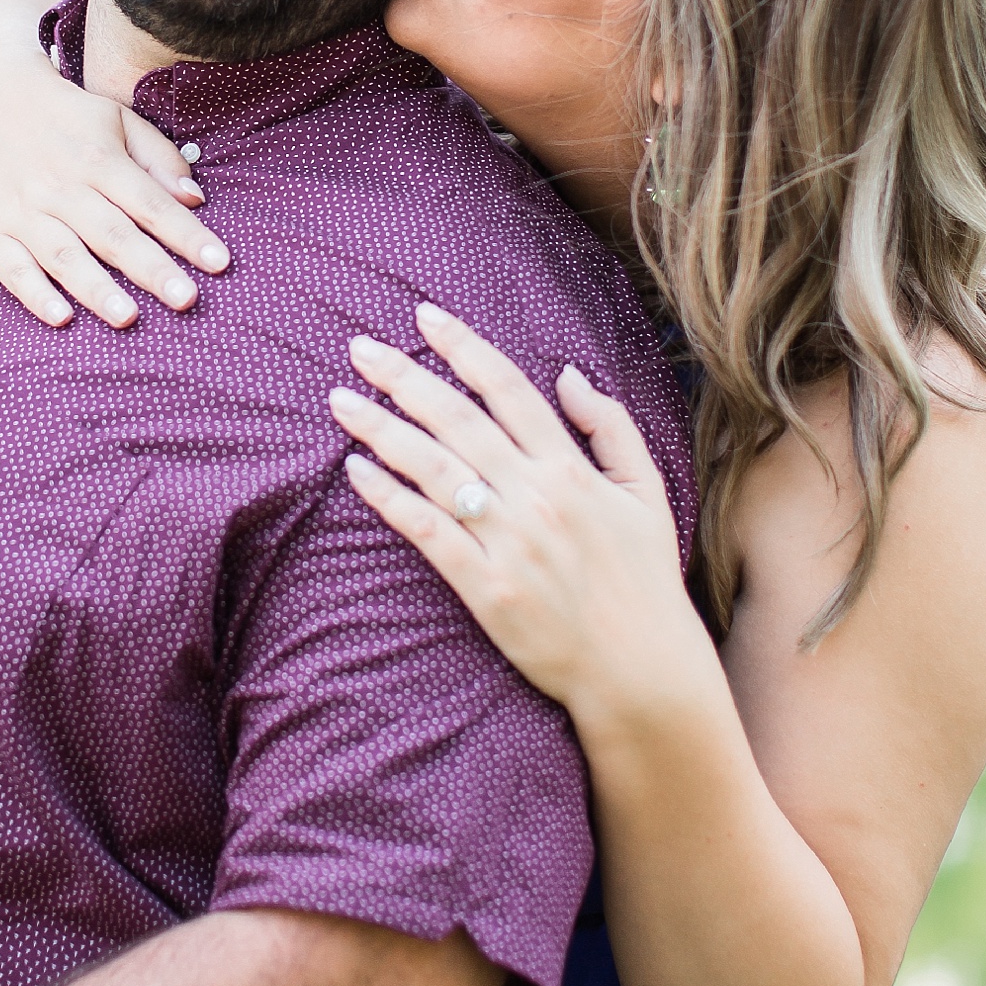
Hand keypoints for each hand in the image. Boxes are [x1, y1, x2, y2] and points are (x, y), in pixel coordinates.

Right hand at [0, 69, 230, 329]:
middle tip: (186, 299)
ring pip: (62, 254)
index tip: (219, 261)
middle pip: (111, 233)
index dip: (185, 234)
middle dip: (150, 268)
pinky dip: (34, 294)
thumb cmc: (68, 121)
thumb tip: (193, 200)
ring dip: (96, 288)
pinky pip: (12, 267)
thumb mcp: (118, 121)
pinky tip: (61, 319)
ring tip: (129, 318)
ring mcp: (22, 210)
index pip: (150, 202)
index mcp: (97, 158)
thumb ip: (159, 159)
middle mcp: (60, 186)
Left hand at [329, 301, 716, 734]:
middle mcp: (535, 496)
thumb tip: (566, 373)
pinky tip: (356, 471)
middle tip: (359, 348)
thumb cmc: (643, 579)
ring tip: (340, 401)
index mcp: (571, 468)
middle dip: (403, 377)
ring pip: (432, 469)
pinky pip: (426, 532)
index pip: (507, 388)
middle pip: (456, 419)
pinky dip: (389, 498)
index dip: (463, 347)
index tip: (425, 316)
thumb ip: (610, 426)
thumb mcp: (646, 492)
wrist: (641, 669)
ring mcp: (508, 542)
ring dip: (381, 429)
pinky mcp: (486, 588)